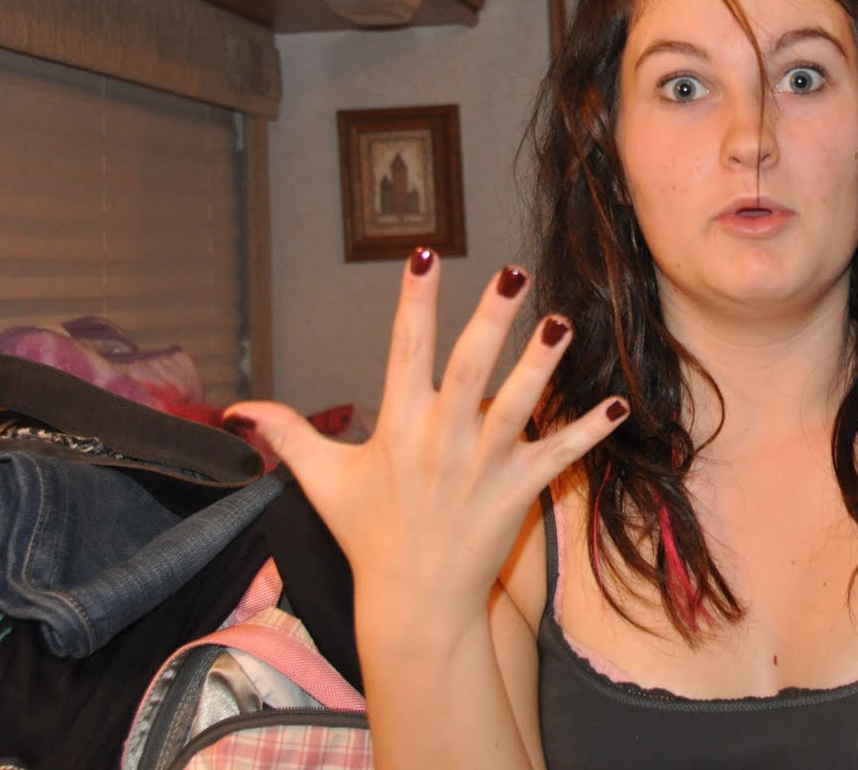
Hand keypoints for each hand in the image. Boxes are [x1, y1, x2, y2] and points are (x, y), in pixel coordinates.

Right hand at [224, 249, 626, 607]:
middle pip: (467, 368)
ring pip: (516, 406)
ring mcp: (482, 465)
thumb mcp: (322, 481)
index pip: (405, 349)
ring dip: (541, 366)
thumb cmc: (368, 534)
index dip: (415, 302)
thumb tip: (238, 409)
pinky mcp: (518, 491)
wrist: (413, 601)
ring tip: (563, 324)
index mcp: (398, 425)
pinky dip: (588, 431)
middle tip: (514, 274)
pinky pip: (559, 456)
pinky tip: (619, 405)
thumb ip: (288, 434)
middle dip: (490, 321)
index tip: (426, 256)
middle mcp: (441, 438)